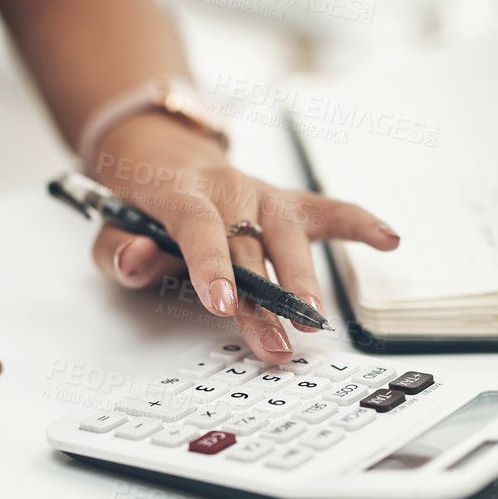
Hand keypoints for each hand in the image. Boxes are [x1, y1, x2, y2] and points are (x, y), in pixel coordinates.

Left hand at [86, 113, 399, 362]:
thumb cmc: (141, 204)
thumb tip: (136, 259)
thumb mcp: (109, 226)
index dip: (211, 264)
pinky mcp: (286, 203)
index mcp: (180, 192)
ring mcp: (261, 195)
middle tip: (275, 341)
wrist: (163, 157)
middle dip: (264, 299)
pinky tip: (388, 240)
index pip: (198, 226)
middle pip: (250, 244)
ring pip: (289, 233)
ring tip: (315, 318)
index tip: (223, 303)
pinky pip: (327, 210)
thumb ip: (118, 249)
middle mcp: (227, 188)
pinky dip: (359, 223)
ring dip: (305, 277)